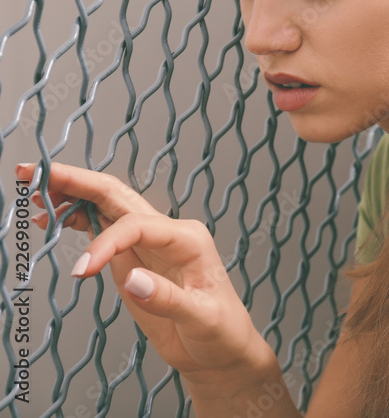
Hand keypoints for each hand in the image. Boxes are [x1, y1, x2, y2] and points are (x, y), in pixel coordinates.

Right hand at [17, 162, 269, 382]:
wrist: (221, 349)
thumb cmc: (220, 330)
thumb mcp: (201, 319)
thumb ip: (167, 299)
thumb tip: (132, 279)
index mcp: (188, 240)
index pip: (137, 226)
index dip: (104, 244)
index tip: (80, 271)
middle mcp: (168, 232)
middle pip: (117, 196)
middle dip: (76, 182)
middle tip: (34, 172)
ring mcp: (150, 242)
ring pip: (108, 206)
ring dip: (72, 194)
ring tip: (35, 190)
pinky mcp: (135, 256)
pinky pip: (104, 228)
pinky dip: (78, 218)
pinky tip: (54, 216)